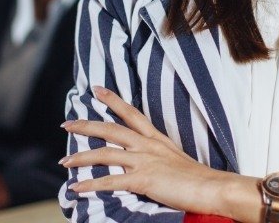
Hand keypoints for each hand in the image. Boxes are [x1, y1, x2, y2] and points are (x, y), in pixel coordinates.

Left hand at [61, 86, 236, 215]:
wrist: (214, 188)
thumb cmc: (199, 179)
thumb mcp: (175, 161)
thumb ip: (157, 158)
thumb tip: (142, 163)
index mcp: (156, 139)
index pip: (131, 113)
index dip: (112, 100)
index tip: (96, 90)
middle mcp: (148, 145)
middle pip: (111, 129)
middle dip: (86, 126)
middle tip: (66, 123)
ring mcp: (145, 161)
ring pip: (105, 154)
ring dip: (81, 157)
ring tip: (64, 161)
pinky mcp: (144, 179)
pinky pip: (111, 182)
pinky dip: (91, 185)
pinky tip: (76, 188)